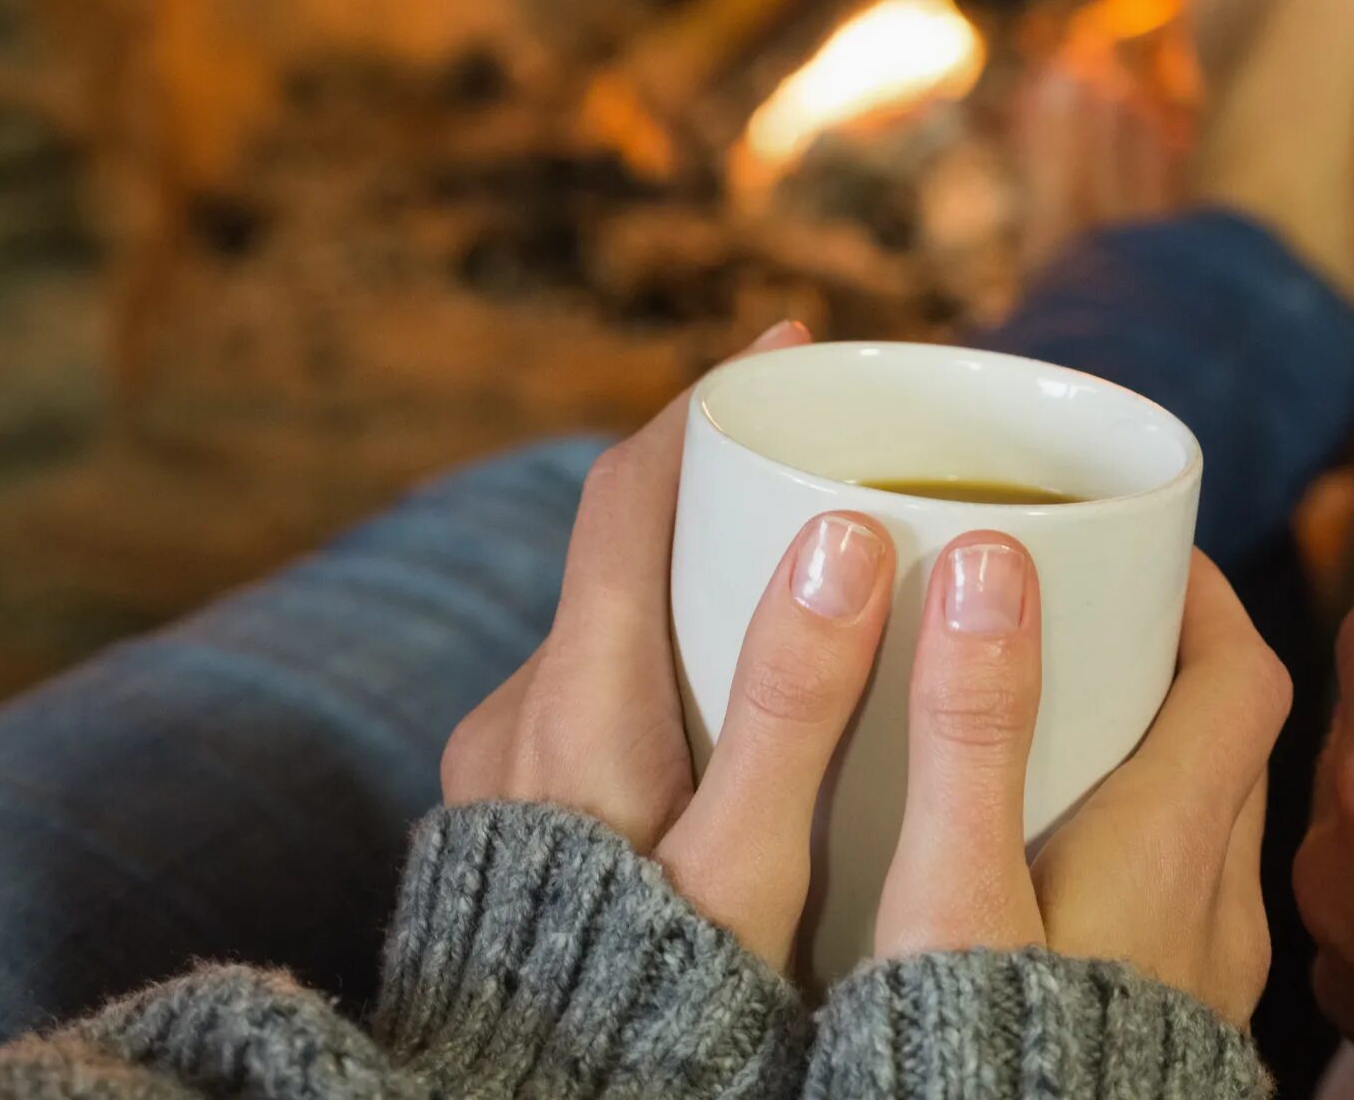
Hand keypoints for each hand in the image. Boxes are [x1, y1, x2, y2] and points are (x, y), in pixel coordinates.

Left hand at [444, 320, 898, 968]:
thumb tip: (839, 534)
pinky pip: (611, 701)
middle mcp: (523, 722)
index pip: (628, 495)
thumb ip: (793, 707)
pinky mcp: (522, 831)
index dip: (709, 403)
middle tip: (841, 464)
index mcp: (575, 706)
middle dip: (729, 490)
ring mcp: (512, 778)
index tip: (790, 340)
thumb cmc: (650, 1014)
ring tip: (826, 581)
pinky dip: (690, 665)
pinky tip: (764, 706)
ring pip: (620, 635)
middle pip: (627, 556)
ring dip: (712, 585)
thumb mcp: (745, 867)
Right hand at [873, 539, 1289, 1023]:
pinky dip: (1133, 868)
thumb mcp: (954, 896)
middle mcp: (1216, 916)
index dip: (1204, 601)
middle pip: (1229, 751)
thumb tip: (989, 569)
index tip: (1145, 557)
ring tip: (1049, 752)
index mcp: (1178, 852)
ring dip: (1151, 778)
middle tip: (1080, 639)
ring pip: (1205, 840)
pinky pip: (1177, 919)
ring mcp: (1204, 987)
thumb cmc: (990, 1074)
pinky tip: (1045, 888)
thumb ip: (969, 733)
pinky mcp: (1171, 1038)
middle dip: (1168, 675)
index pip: (1243, 678)